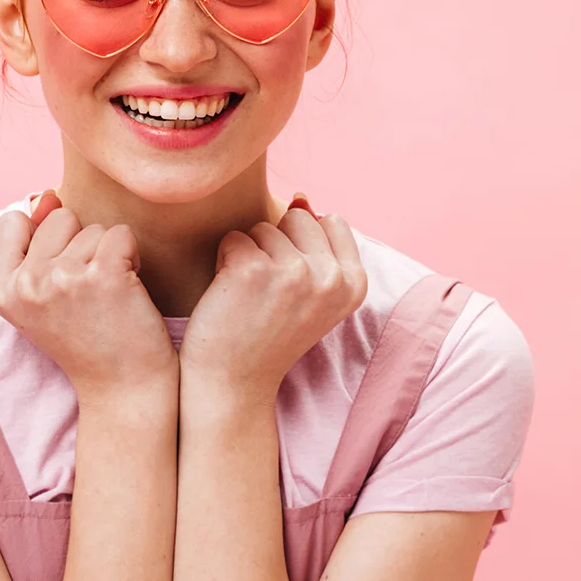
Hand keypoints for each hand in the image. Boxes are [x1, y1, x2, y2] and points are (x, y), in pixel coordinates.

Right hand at [0, 192, 177, 401]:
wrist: (123, 388)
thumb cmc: (86, 339)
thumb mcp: (42, 296)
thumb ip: (34, 244)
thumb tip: (45, 196)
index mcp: (1, 291)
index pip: (12, 222)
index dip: (44, 240)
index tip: (60, 279)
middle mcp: (26, 284)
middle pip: (59, 219)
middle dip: (81, 246)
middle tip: (89, 292)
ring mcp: (63, 279)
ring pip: (94, 228)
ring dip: (109, 256)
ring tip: (109, 297)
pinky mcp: (104, 275)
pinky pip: (122, 235)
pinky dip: (133, 258)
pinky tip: (128, 292)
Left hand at [179, 207, 367, 398]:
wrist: (235, 382)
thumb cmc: (269, 334)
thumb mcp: (313, 295)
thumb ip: (318, 248)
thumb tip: (300, 197)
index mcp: (355, 284)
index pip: (331, 222)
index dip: (302, 244)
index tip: (292, 286)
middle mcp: (331, 278)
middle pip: (297, 219)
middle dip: (275, 245)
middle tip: (268, 292)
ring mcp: (294, 273)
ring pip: (263, 227)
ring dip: (248, 254)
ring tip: (249, 296)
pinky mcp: (253, 269)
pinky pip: (234, 239)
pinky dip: (225, 261)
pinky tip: (230, 295)